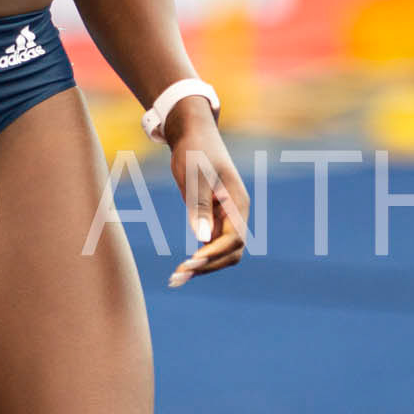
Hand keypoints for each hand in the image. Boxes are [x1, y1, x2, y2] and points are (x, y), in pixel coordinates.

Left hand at [165, 104, 249, 286]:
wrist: (191, 134)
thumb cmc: (194, 150)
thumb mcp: (194, 176)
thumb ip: (199, 206)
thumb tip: (202, 238)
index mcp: (238, 203)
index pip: (234, 239)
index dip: (213, 254)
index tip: (190, 262)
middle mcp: (235, 214)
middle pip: (231, 253)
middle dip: (207, 267)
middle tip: (178, 277)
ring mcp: (225, 218)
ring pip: (220, 254)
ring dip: (201, 268)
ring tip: (175, 279)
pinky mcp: (212, 220)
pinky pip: (209, 247)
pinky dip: (196, 260)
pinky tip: (179, 270)